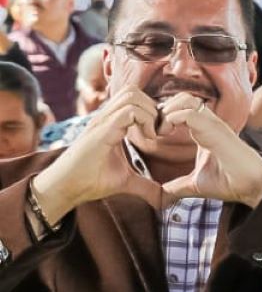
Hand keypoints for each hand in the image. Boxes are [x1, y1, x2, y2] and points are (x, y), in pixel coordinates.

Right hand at [30, 88, 167, 220]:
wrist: (66, 187)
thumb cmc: (91, 181)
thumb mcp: (127, 181)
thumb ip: (147, 186)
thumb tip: (164, 199)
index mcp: (112, 124)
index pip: (135, 99)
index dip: (153, 111)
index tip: (161, 133)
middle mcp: (106, 118)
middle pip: (134, 91)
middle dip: (154, 107)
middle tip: (161, 132)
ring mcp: (102, 122)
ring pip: (132, 96)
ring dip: (150, 113)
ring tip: (153, 136)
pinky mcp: (101, 131)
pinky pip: (128, 111)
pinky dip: (145, 121)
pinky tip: (148, 140)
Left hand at [152, 96, 261, 207]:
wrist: (251, 187)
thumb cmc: (230, 183)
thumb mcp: (195, 185)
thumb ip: (177, 187)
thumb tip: (161, 198)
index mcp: (203, 131)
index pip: (180, 109)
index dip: (162, 117)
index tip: (152, 136)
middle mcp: (208, 123)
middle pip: (181, 98)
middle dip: (162, 110)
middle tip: (154, 131)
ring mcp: (212, 124)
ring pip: (185, 99)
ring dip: (167, 111)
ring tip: (161, 131)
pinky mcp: (214, 129)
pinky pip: (189, 112)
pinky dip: (172, 118)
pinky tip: (166, 134)